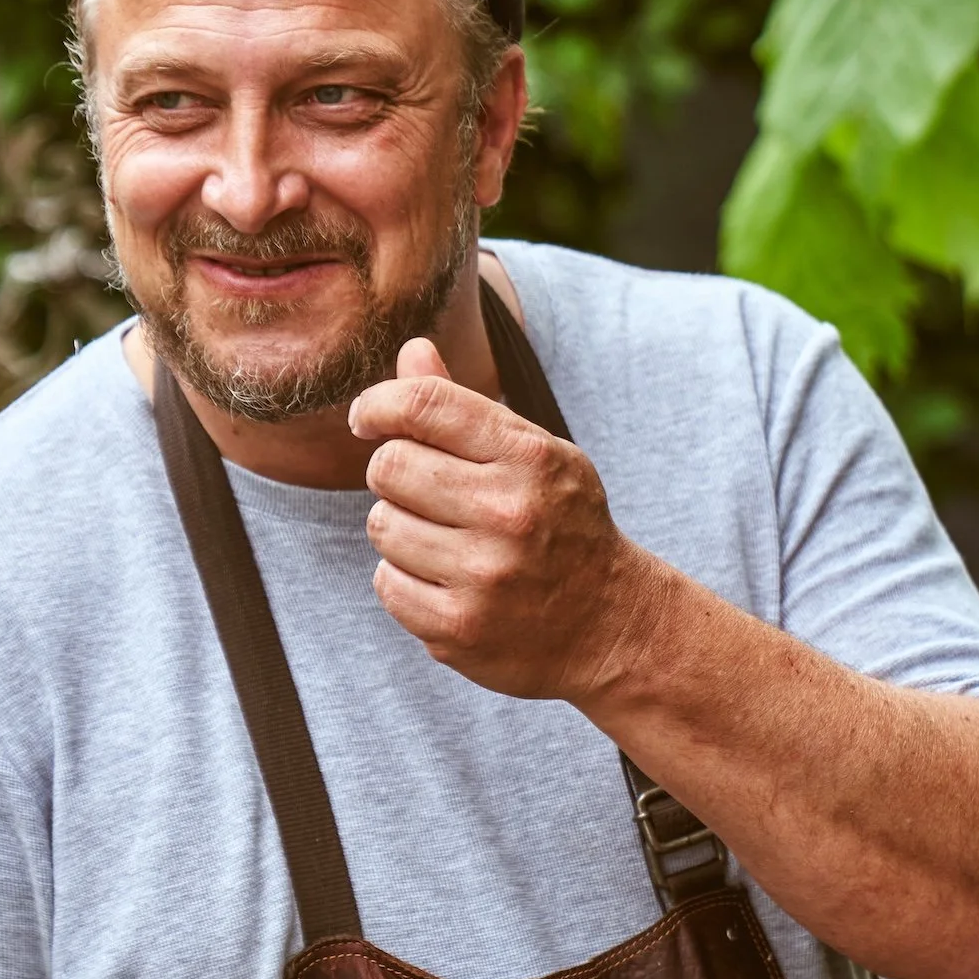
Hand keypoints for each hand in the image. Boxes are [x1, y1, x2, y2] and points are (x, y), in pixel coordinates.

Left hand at [350, 338, 665, 701]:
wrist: (611, 626)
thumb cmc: (563, 526)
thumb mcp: (536, 455)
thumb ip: (465, 407)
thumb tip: (411, 351)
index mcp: (530, 457)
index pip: (424, 404)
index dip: (378, 404)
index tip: (368, 417)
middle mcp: (508, 512)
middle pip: (389, 466)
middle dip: (395, 474)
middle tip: (425, 492)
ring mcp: (484, 575)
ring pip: (382, 525)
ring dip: (401, 531)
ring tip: (446, 543)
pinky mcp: (459, 628)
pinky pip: (386, 584)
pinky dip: (405, 582)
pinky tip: (446, 582)